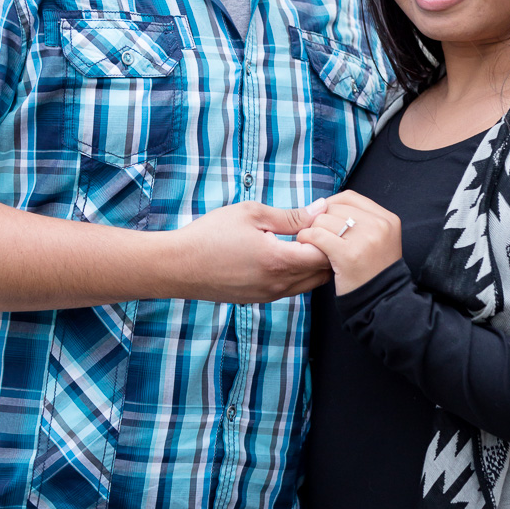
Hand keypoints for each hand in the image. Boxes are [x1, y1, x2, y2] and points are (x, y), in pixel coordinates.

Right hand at [176, 198, 331, 302]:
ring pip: (309, 283)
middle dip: (327, 250)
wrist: (179, 266)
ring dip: (313, 263)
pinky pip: (292, 289)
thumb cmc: (211, 235)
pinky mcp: (260, 299)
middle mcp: (279, 285)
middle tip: (318, 228)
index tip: (322, 219)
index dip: (329, 235)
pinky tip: (285, 254)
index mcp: (279, 261)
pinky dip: (298, 273)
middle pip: (323, 272)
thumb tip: (320, 209)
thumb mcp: (251, 214)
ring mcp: (270, 296)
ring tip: (302, 240)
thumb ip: (290, 215)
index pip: (325, 254)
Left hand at [296, 190, 400, 294]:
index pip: (349, 198)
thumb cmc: (372, 271)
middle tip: (315, 234)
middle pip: (334, 208)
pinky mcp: (349, 254)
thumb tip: (323, 204)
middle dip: (319, 220)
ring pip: (323, 220)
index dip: (330, 205)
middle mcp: (379, 225)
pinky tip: (305, 245)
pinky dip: (306, 238)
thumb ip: (359, 220)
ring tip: (310, 242)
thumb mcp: (378, 240)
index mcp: (387, 219)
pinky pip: (317, 235)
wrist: (380, 302)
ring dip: (310, 230)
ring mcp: (365, 239)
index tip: (322, 218)